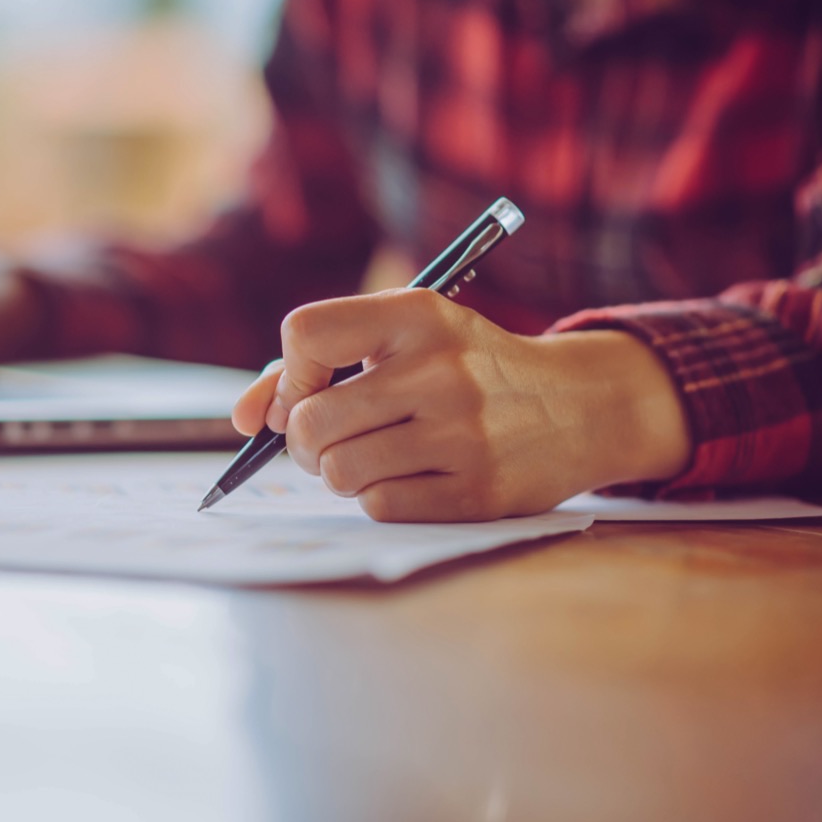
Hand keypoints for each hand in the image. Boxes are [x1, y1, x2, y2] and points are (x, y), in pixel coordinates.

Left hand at [231, 289, 690, 521]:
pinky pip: (379, 506)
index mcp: (418, 315)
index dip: (286, 375)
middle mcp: (440, 368)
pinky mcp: (478, 490)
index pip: (306, 333)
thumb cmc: (465, 370)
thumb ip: (318, 367)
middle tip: (324, 442)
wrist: (578, 405)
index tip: (303, 392)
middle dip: (301, 442)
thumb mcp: (407, 340)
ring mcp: (463, 431)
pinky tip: (410, 477)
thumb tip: (243, 419)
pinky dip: (378, 498)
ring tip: (372, 457)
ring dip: (339, 473)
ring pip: (337, 472)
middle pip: (310, 421)